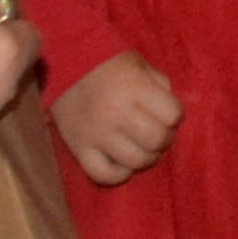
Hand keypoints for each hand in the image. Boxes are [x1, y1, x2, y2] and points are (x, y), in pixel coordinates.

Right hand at [55, 49, 181, 186]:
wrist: (63, 65)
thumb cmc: (106, 63)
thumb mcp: (139, 63)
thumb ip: (160, 84)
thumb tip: (173, 115)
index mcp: (133, 86)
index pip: (172, 114)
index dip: (174, 115)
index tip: (166, 112)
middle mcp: (115, 112)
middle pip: (156, 140)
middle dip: (164, 139)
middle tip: (157, 132)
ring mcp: (96, 133)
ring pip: (135, 161)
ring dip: (146, 158)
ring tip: (142, 147)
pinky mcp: (78, 148)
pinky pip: (104, 175)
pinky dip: (119, 174)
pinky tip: (122, 162)